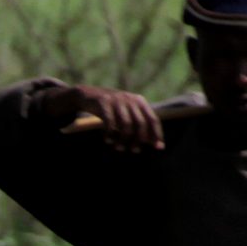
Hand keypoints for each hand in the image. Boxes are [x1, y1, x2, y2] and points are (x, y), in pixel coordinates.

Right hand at [49, 83, 164, 151]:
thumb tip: (151, 142)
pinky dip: (109, 134)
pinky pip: (110, 122)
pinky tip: (106, 140)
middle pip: (140, 124)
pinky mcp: (104, 103)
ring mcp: (117, 100)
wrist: (88, 95)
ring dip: (123, 140)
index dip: (157, 134)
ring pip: (126, 125)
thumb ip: (138, 124)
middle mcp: (130, 99)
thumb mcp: (126, 113)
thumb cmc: (110, 109)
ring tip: (118, 148)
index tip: (158, 148)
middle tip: (134, 150)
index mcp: (139, 101)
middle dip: (138, 140)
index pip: (153, 119)